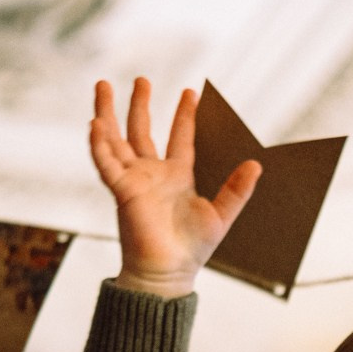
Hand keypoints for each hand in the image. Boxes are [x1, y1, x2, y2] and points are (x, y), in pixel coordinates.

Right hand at [90, 78, 261, 297]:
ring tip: (102, 86)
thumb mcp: (221, 215)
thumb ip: (237, 190)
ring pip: (116, 140)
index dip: (185, 116)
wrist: (168, 272)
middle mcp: (153, 174)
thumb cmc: (192, 249)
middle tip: (141, 79)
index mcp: (177, 177)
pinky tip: (95, 123)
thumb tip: (257, 164)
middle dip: (139, 105)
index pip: (181, 138)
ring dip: (108, 114)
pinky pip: (106, 163)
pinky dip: (99, 144)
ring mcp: (134, 180)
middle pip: (141, 131)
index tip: (190, 93)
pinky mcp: (121, 191)